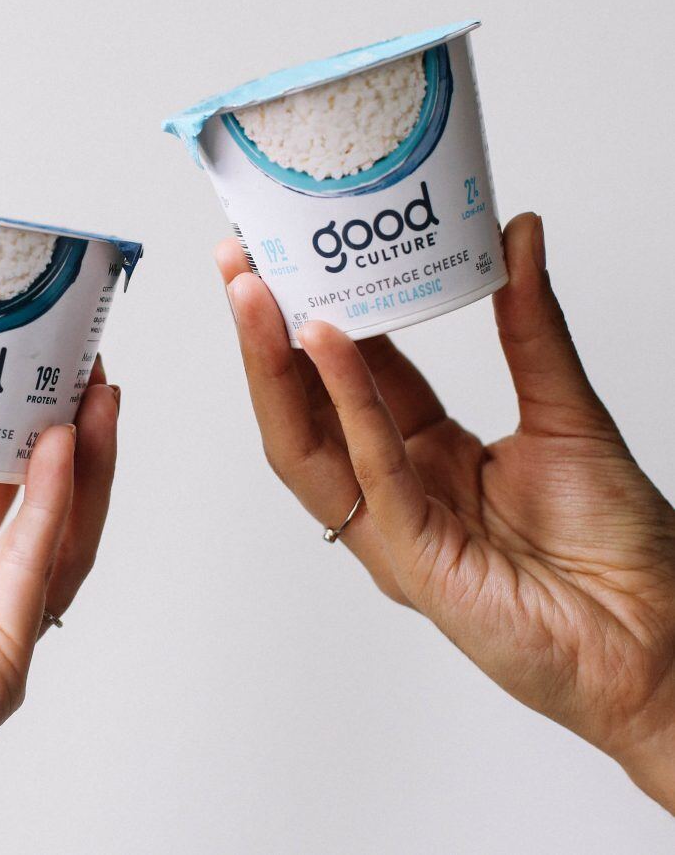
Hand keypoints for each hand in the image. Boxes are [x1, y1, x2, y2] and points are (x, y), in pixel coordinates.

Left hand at [0, 349, 119, 853]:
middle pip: (44, 504)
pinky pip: (38, 568)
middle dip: (70, 438)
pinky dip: (54, 507)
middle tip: (82, 374)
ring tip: (97, 398)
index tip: (28, 376)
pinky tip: (61, 450)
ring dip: (87, 466)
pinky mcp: (5, 655)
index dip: (15, 433)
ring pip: (64, 533)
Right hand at [217, 212, 674, 811]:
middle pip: (306, 408)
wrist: (658, 640)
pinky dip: (346, 406)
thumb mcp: (565, 410)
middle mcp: (394, 490)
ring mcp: (393, 527)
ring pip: (306, 443)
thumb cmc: (617, 546)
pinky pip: (371, 471)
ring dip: (274, 366)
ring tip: (256, 296)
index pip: (352, 376)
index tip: (297, 255)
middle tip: (241, 264)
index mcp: (424, 457)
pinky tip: (328, 344)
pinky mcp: (412, 559)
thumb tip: (515, 233)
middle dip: (267, 335)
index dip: (321, 313)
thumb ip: (530, 324)